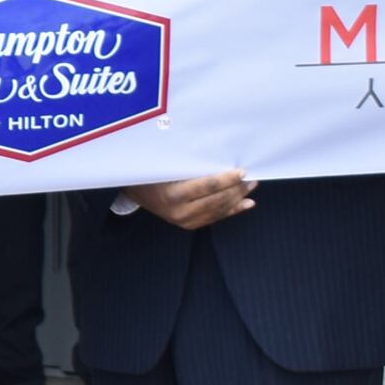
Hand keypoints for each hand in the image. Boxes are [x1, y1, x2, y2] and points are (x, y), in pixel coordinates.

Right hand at [122, 171, 255, 228]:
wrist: (134, 191)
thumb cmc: (150, 173)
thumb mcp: (165, 165)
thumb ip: (189, 165)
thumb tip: (219, 159)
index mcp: (173, 195)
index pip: (207, 186)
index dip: (226, 179)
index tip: (241, 171)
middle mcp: (180, 211)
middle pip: (216, 199)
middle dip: (236, 189)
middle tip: (251, 178)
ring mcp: (184, 221)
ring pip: (218, 209)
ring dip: (237, 198)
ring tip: (250, 187)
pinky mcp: (188, 225)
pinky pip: (215, 217)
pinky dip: (232, 210)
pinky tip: (245, 204)